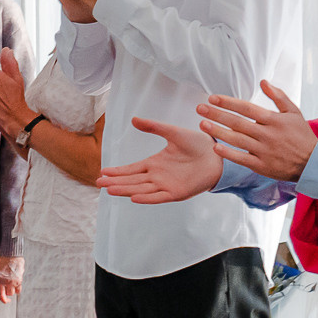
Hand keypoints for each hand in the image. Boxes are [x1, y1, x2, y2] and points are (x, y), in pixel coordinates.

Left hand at [0, 255, 22, 304]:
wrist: (10, 252)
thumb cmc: (1, 261)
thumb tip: (1, 288)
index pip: (0, 294)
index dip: (3, 300)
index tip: (6, 301)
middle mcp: (7, 281)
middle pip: (9, 293)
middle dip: (8, 292)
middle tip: (6, 287)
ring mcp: (14, 280)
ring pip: (15, 291)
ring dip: (13, 289)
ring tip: (11, 284)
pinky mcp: (20, 278)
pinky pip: (19, 287)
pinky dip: (17, 286)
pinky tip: (15, 282)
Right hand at [98, 116, 222, 202]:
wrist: (217, 154)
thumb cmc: (197, 144)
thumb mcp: (172, 132)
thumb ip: (153, 127)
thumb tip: (133, 119)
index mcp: (155, 163)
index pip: (131, 169)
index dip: (117, 171)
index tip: (103, 173)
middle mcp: (157, 176)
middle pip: (132, 180)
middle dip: (115, 182)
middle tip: (99, 183)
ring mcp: (166, 185)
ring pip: (141, 189)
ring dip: (126, 190)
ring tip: (110, 190)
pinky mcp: (177, 192)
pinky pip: (159, 196)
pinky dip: (147, 197)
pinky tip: (134, 197)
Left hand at [198, 82, 317, 181]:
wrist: (313, 163)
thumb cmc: (302, 135)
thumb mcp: (294, 112)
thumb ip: (278, 96)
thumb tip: (263, 81)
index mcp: (273, 120)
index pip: (246, 108)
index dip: (228, 102)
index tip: (212, 98)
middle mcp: (267, 134)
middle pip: (237, 122)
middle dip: (216, 114)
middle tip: (200, 108)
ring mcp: (263, 151)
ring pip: (236, 139)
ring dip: (217, 131)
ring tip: (202, 124)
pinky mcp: (261, 166)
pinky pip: (241, 159)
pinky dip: (228, 153)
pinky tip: (215, 147)